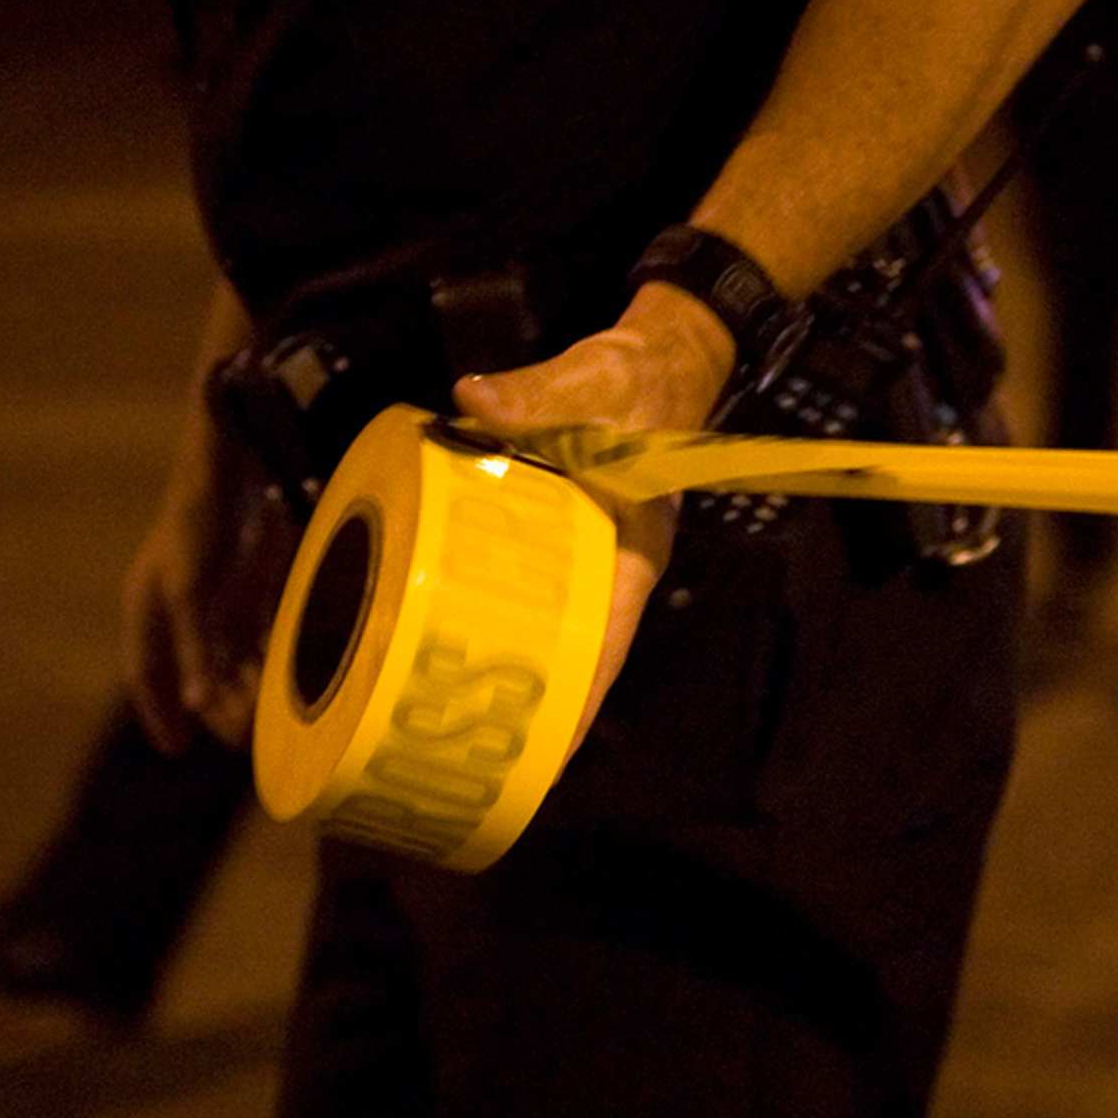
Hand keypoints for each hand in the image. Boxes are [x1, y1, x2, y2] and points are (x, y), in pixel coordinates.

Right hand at [120, 476, 259, 751]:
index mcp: (148, 605)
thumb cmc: (198, 518)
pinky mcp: (246, 580)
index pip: (146, 672)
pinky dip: (267, 653)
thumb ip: (193, 648)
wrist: (233, 454)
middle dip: (215, 705)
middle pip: (193, 670)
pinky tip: (285, 674)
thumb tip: (196, 708)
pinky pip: (255, 629)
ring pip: (229, 655)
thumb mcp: (190, 589)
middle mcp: (177, 605)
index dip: (158, 711)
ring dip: (244, 684)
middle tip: (237, 738)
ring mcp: (213, 593)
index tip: (175, 749)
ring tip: (264, 715)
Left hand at [449, 286, 731, 748]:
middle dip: (537, 710)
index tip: (543, 760)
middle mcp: (611, 568)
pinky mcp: (560, 540)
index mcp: (632, 550)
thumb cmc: (637, 382)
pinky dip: (500, 619)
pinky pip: (530, 592)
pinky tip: (454, 639)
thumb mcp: (592, 385)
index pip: (607, 643)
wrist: (662, 358)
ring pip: (552, 630)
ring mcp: (586, 558)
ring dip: (515, 672)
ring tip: (456, 723)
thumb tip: (470, 400)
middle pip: (576, 655)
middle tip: (477, 760)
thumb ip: (536, 396)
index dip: (578, 704)